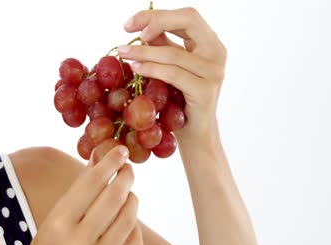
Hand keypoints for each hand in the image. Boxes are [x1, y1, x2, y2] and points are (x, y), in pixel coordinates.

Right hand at [26, 146, 142, 244]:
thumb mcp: (51, 223)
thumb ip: (75, 195)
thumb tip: (98, 162)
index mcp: (56, 226)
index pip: (89, 184)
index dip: (108, 163)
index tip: (119, 150)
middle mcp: (78, 243)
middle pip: (113, 198)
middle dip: (125, 176)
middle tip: (128, 167)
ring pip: (128, 219)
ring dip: (132, 199)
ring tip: (129, 192)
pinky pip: (133, 243)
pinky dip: (134, 226)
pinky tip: (129, 220)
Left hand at [118, 7, 227, 143]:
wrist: (194, 133)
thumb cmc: (180, 99)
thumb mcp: (171, 67)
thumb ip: (162, 46)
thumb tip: (142, 28)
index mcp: (210, 43)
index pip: (187, 16)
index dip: (157, 15)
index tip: (130, 23)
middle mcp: (217, 52)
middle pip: (188, 20)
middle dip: (154, 22)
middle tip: (128, 30)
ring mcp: (214, 72)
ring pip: (173, 53)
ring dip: (143, 52)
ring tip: (124, 53)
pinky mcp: (205, 90)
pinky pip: (172, 74)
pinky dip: (151, 69)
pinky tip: (135, 68)